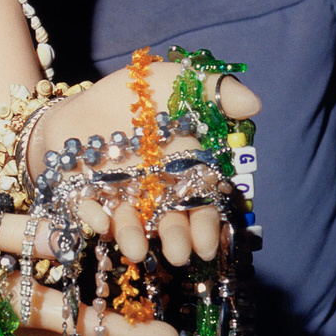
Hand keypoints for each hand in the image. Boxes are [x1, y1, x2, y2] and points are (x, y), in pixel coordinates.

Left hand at [32, 61, 262, 267]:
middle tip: (177, 253)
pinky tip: (99, 223)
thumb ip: (216, 91)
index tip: (207, 243)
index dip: (206, 226)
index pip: (200, 205)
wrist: (86, 96)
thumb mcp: (178, 81)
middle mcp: (152, 193)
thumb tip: (254, 105)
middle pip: (168, 222)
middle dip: (174, 239)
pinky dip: (92, 217)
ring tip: (137, 249)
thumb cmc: (140, 93)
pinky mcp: (82, 193)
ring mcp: (117, 196)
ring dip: (134, 237)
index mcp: (182, 172)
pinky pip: (87, 209)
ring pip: (129, 224)